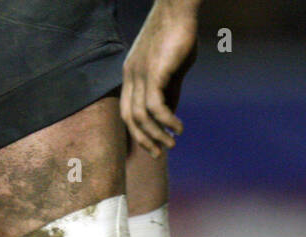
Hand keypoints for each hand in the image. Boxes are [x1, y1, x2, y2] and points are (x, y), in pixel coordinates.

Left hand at [121, 0, 199, 156]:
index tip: (152, 146)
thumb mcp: (172, 69)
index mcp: (131, 75)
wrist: (179, 9)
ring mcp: (140, 74)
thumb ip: (169, 91)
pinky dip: (166, 121)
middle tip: (160, 153)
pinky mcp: (153, 72)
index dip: (137, 132)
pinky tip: (178, 127)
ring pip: (141, 116)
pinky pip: (154, 106)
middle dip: (144, 139)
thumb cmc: (178, 35)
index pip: (126, 112)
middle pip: (129, 118)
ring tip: (172, 143)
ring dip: (156, 134)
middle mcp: (130, 76)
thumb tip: (169, 116)